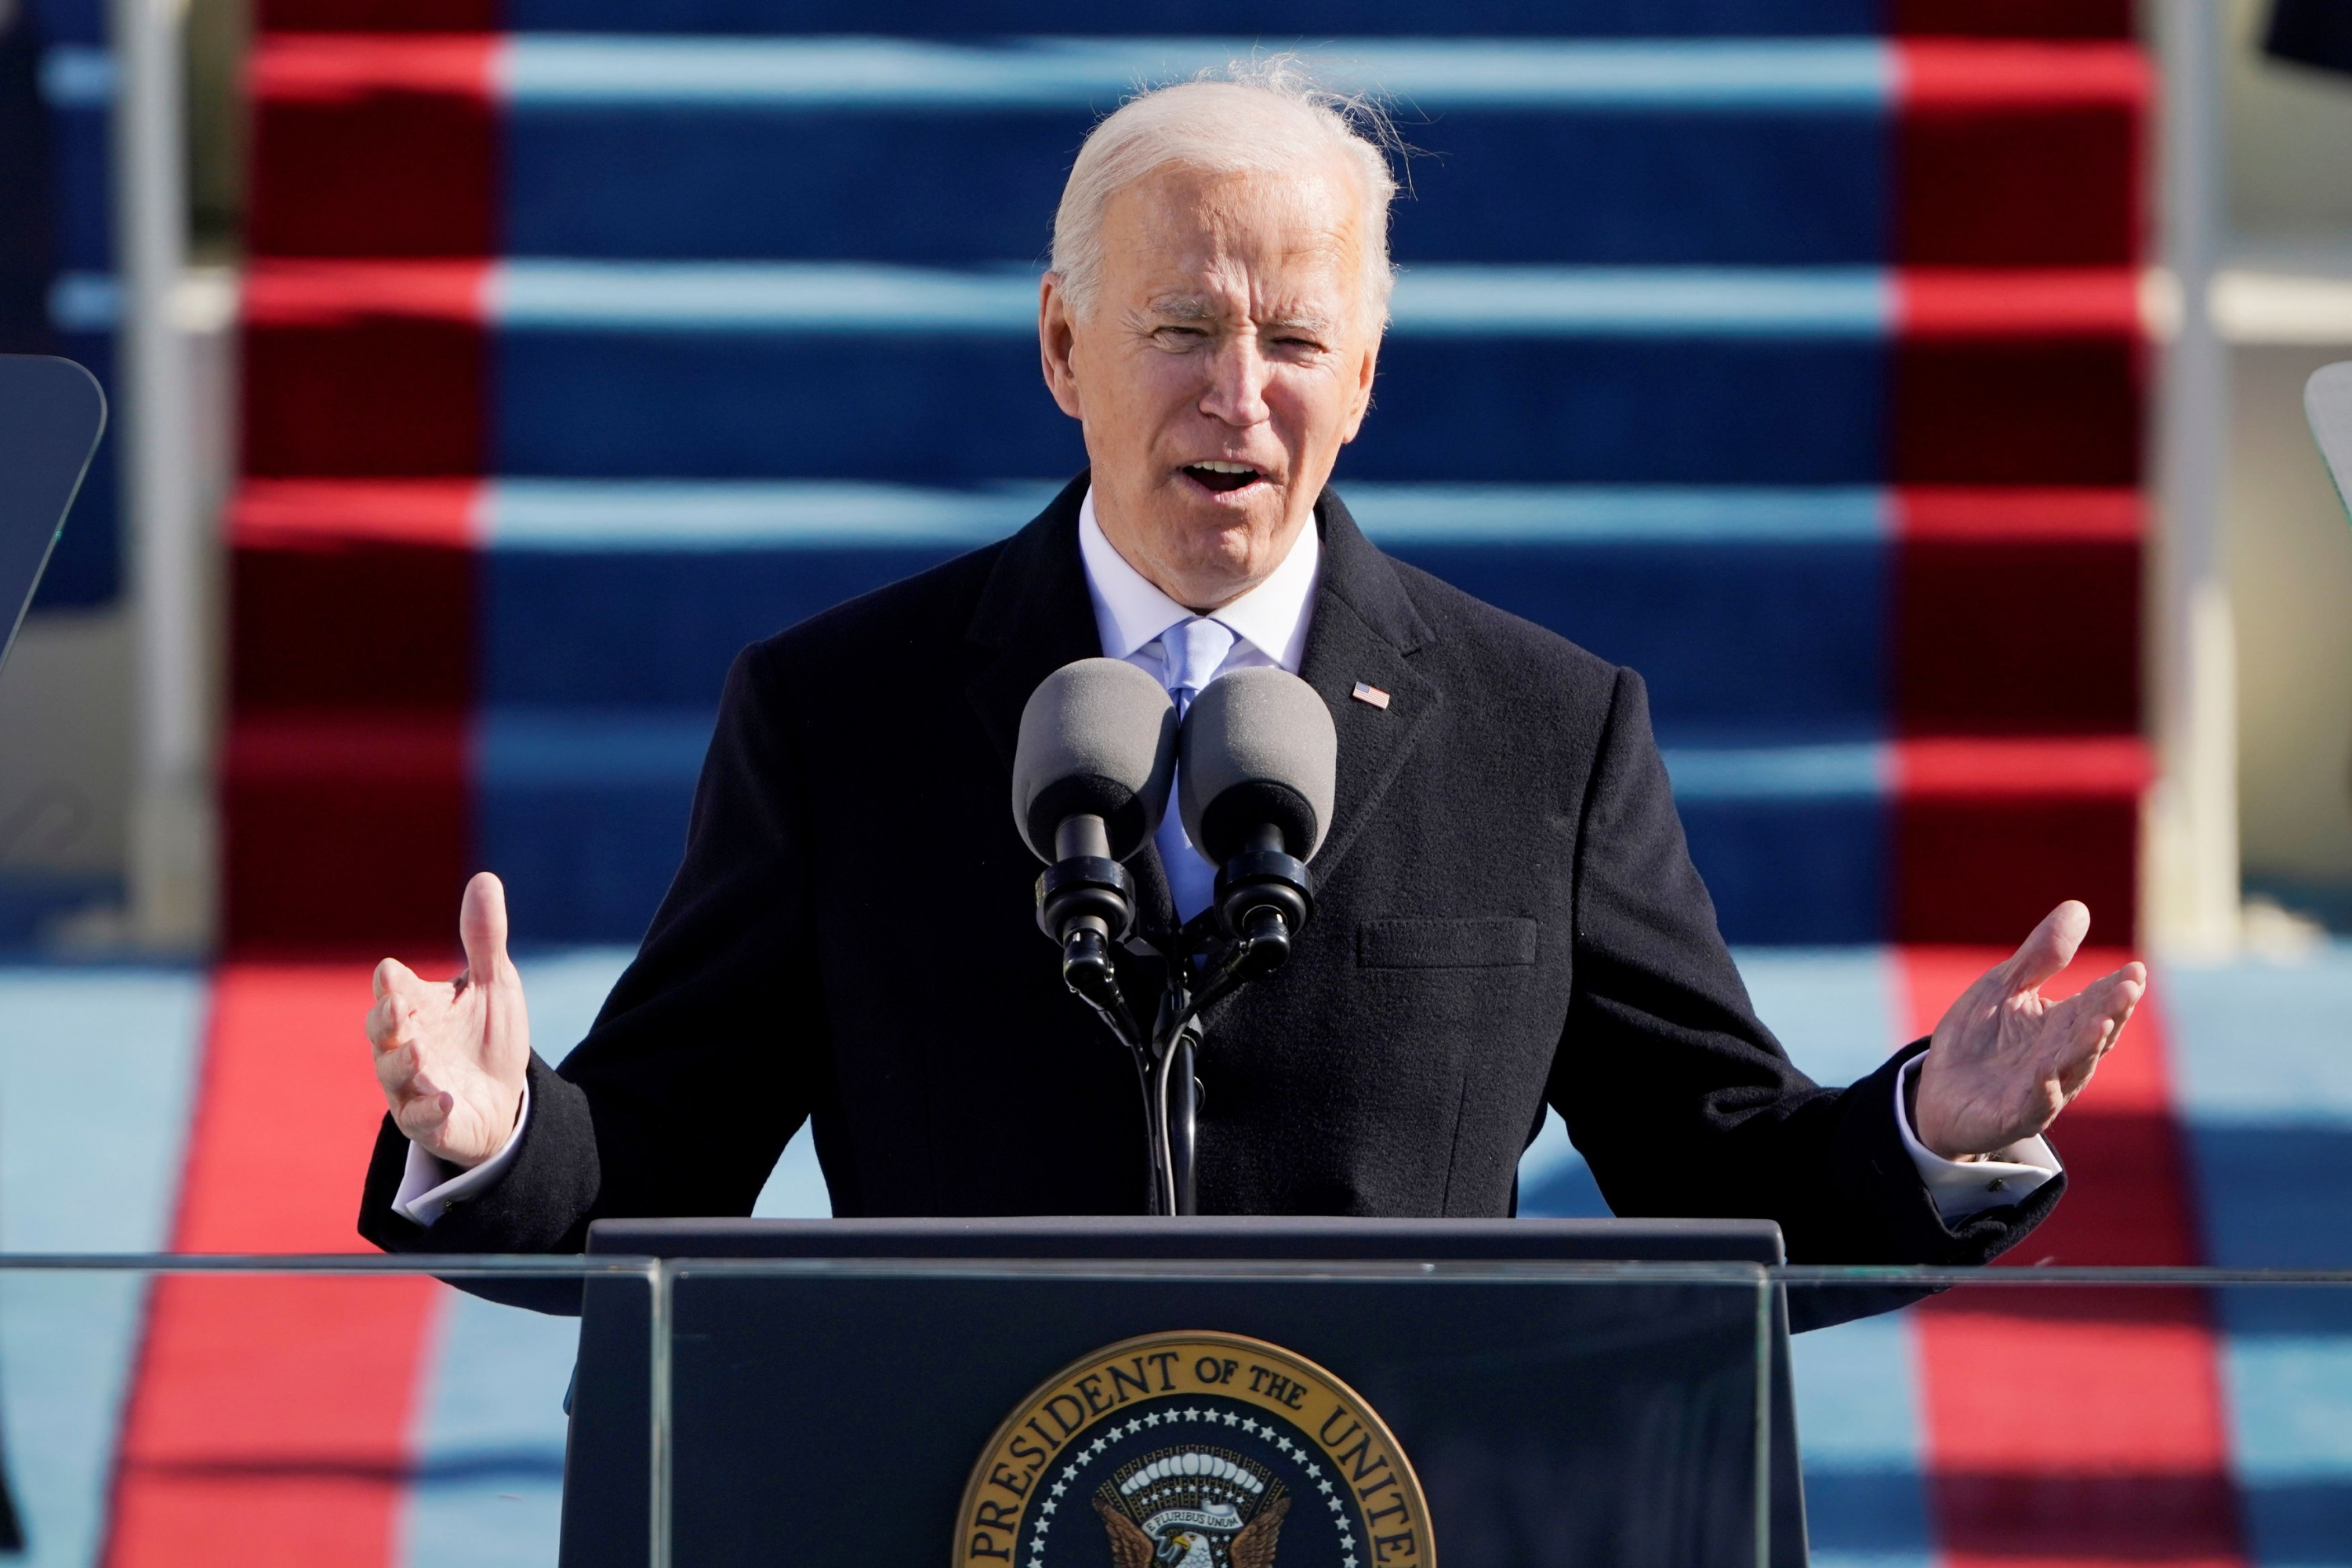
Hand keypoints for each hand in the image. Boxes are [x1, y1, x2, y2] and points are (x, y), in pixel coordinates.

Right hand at [367, 871, 529, 1168]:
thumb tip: (485, 878)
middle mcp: (403, 1045)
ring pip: (393, 1075)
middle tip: (399, 1010)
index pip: (392, 989)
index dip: (391, 984)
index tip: (392, 975)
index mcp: (415, 1007)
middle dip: (386, 1021)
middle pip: (381, 1031)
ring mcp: (411, 1086)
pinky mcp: (428, 1122)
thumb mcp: (492, 984)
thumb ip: (484, 938)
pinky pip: (420, 1119)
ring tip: (421, 1055)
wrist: (503, 1097)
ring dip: (404, 1064)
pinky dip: (430, 1110)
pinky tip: (446, 1099)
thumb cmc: (486, 1035)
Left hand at [1913, 900, 2146, 1160]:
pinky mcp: (2012, 1116)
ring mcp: (2040, 1089)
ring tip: (2101, 1022)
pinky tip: (2047, 1073)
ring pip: (2072, 1068)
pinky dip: (2043, 1091)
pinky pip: (2034, 1105)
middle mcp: (2060, 1058)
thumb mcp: (2004, 987)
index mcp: (2062, 1026)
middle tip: (2129, 987)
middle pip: (2092, 1034)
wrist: (1939, 1092)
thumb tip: (2078, 907)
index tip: (2134, 970)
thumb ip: (2040, 956)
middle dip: (2112, 1012)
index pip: (2097, 1004)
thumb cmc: (1979, 1038)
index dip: (2116, 989)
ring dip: (2087, 1047)